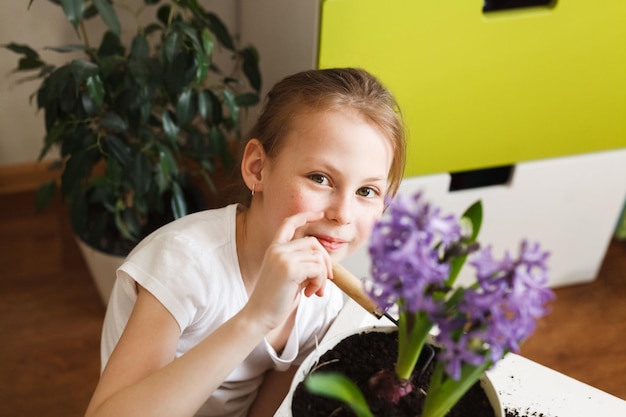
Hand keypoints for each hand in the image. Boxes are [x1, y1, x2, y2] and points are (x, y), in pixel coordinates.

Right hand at [245, 211, 332, 330]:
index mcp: (274, 248)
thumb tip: (325, 261)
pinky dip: (320, 282)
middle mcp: (277, 249)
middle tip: (327, 280)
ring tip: (314, 291)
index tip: (320, 214)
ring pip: (318, 257)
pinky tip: (309, 293)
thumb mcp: (288, 275)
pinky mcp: (289, 268)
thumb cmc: (274, 300)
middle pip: (314, 243)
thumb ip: (301, 263)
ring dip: (323, 277)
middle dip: (326, 261)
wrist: (258, 316)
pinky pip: (318, 269)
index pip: (289, 223)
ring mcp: (282, 257)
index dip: (305, 215)